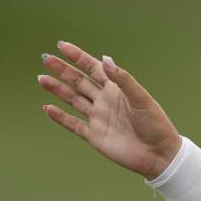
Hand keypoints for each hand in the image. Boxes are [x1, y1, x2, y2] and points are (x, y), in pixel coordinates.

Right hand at [38, 40, 182, 179]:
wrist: (159, 154)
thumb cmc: (156, 124)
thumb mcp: (142, 99)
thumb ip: (123, 80)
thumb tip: (105, 59)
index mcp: (117, 90)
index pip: (94, 69)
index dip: (79, 57)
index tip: (62, 45)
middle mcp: (105, 101)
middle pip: (80, 82)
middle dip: (63, 70)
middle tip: (46, 58)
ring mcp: (99, 118)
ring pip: (73, 100)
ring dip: (58, 89)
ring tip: (41, 78)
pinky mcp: (95, 136)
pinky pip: (73, 125)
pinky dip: (60, 117)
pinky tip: (47, 108)